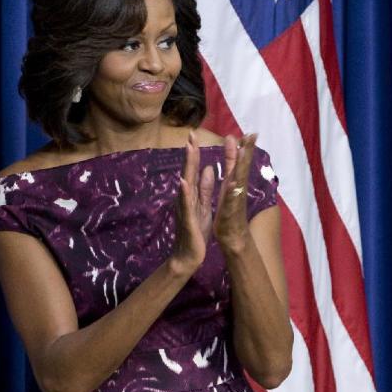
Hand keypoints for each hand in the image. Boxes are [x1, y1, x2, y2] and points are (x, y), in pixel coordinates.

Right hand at [170, 131, 219, 275]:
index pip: (193, 170)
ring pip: (186, 184)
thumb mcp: (203, 206)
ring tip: (189, 150)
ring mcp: (185, 208)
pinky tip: (184, 182)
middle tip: (191, 134)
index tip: (196, 135)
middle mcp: (185, 198)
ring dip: (187, 167)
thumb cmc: (196, 232)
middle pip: (188, 172)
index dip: (194, 153)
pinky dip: (185, 193)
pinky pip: (186, 205)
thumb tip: (208, 168)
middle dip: (190, 153)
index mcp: (191, 195)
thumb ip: (204, 188)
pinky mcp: (188, 220)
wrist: (188, 256)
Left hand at [213, 132, 256, 255]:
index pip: (241, 162)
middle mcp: (238, 189)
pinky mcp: (229, 211)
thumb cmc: (230, 211)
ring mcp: (235, 200)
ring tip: (244, 153)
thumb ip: (231, 167)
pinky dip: (232, 191)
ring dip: (241, 167)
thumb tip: (232, 148)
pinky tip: (233, 182)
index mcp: (235, 183)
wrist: (232, 237)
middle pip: (243, 167)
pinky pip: (230, 200)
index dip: (245, 147)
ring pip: (239, 181)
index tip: (251, 132)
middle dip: (247, 152)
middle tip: (252, 135)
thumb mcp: (229, 186)